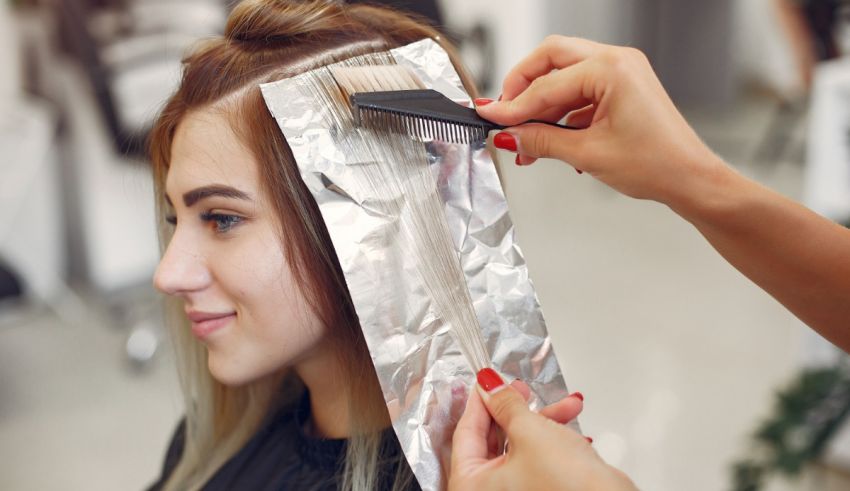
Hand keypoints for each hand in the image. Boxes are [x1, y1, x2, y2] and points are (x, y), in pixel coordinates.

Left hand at [449, 369, 636, 490]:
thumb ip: (505, 404)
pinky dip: (551, 440)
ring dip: (543, 421)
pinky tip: (571, 426)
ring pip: (518, 446)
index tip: (488, 380)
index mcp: (472, 485)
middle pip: (492, 439)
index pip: (466, 433)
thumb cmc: (568, 487)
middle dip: (515, 410)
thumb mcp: (529, 431)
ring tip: (566, 405)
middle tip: (521, 388)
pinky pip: (534, 459)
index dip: (480, 401)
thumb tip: (491, 386)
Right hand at [476, 35, 727, 208]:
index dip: (512, 106)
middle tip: (503, 113)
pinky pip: (580, 92)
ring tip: (524, 141)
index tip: (489, 116)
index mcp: (611, 69)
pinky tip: (548, 141)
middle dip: (523, 87)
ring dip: (541, 106)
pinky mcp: (622, 88)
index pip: (546, 85)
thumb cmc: (658, 164)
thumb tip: (509, 136)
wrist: (690, 179)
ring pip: (564, 76)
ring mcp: (621, 73)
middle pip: (551, 59)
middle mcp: (617, 61)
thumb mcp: (588, 153)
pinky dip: (560, 114)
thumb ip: (541, 141)